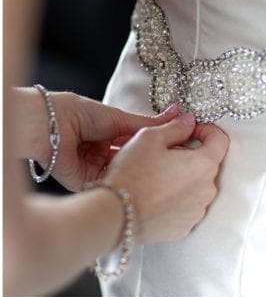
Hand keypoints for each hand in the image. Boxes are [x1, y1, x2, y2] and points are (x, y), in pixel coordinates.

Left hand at [24, 88, 179, 190]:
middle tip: (179, 164)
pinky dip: (125, 182)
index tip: (184, 147)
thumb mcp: (122, 118)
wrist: (51, 125)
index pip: (143, 144)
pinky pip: (112, 183)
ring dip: (141, 173)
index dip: (161, 146)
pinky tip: (145, 182)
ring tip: (166, 174)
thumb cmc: (80, 113)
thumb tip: (180, 114)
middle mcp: (106, 154)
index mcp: (113, 135)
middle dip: (153, 162)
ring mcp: (98, 169)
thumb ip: (151, 124)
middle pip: (136, 160)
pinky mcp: (89, 182)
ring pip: (126, 173)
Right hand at [103, 113, 228, 243]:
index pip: (220, 140)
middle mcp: (207, 190)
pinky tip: (155, 196)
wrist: (114, 215)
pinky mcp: (184, 227)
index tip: (190, 131)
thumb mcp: (149, 138)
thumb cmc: (131, 175)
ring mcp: (197, 211)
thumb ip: (176, 127)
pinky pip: (186, 207)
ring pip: (196, 187)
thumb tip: (189, 122)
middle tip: (164, 154)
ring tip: (156, 177)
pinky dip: (175, 199)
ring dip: (182, 178)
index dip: (205, 131)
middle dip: (190, 156)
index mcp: (204, 165)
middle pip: (206, 165)